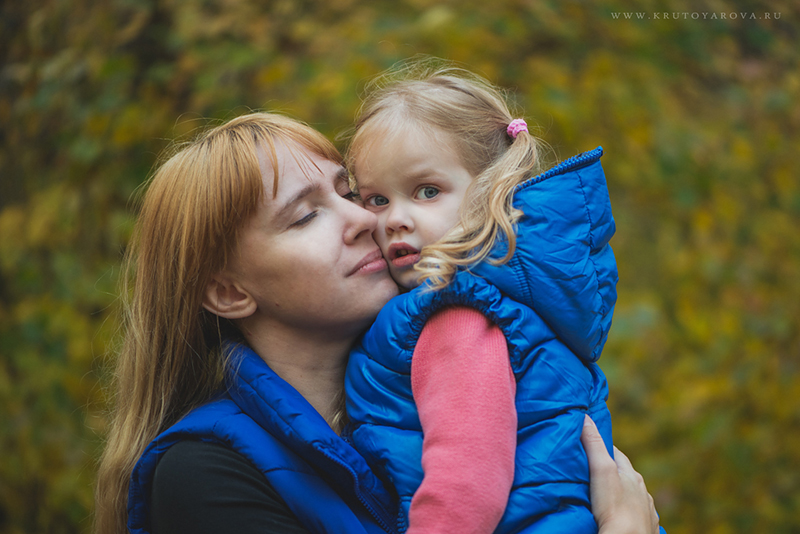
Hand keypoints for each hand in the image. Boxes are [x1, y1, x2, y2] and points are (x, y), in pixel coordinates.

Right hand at [581, 415, 659, 533]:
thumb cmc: (614, 506)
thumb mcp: (601, 470)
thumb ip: (593, 444)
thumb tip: (586, 416)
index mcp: (631, 474)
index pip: (616, 455)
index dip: (603, 449)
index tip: (591, 446)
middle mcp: (642, 490)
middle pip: (625, 475)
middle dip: (613, 472)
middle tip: (594, 472)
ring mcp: (645, 510)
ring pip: (632, 495)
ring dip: (621, 493)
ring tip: (605, 496)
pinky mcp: (646, 527)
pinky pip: (637, 515)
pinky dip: (628, 512)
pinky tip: (620, 516)